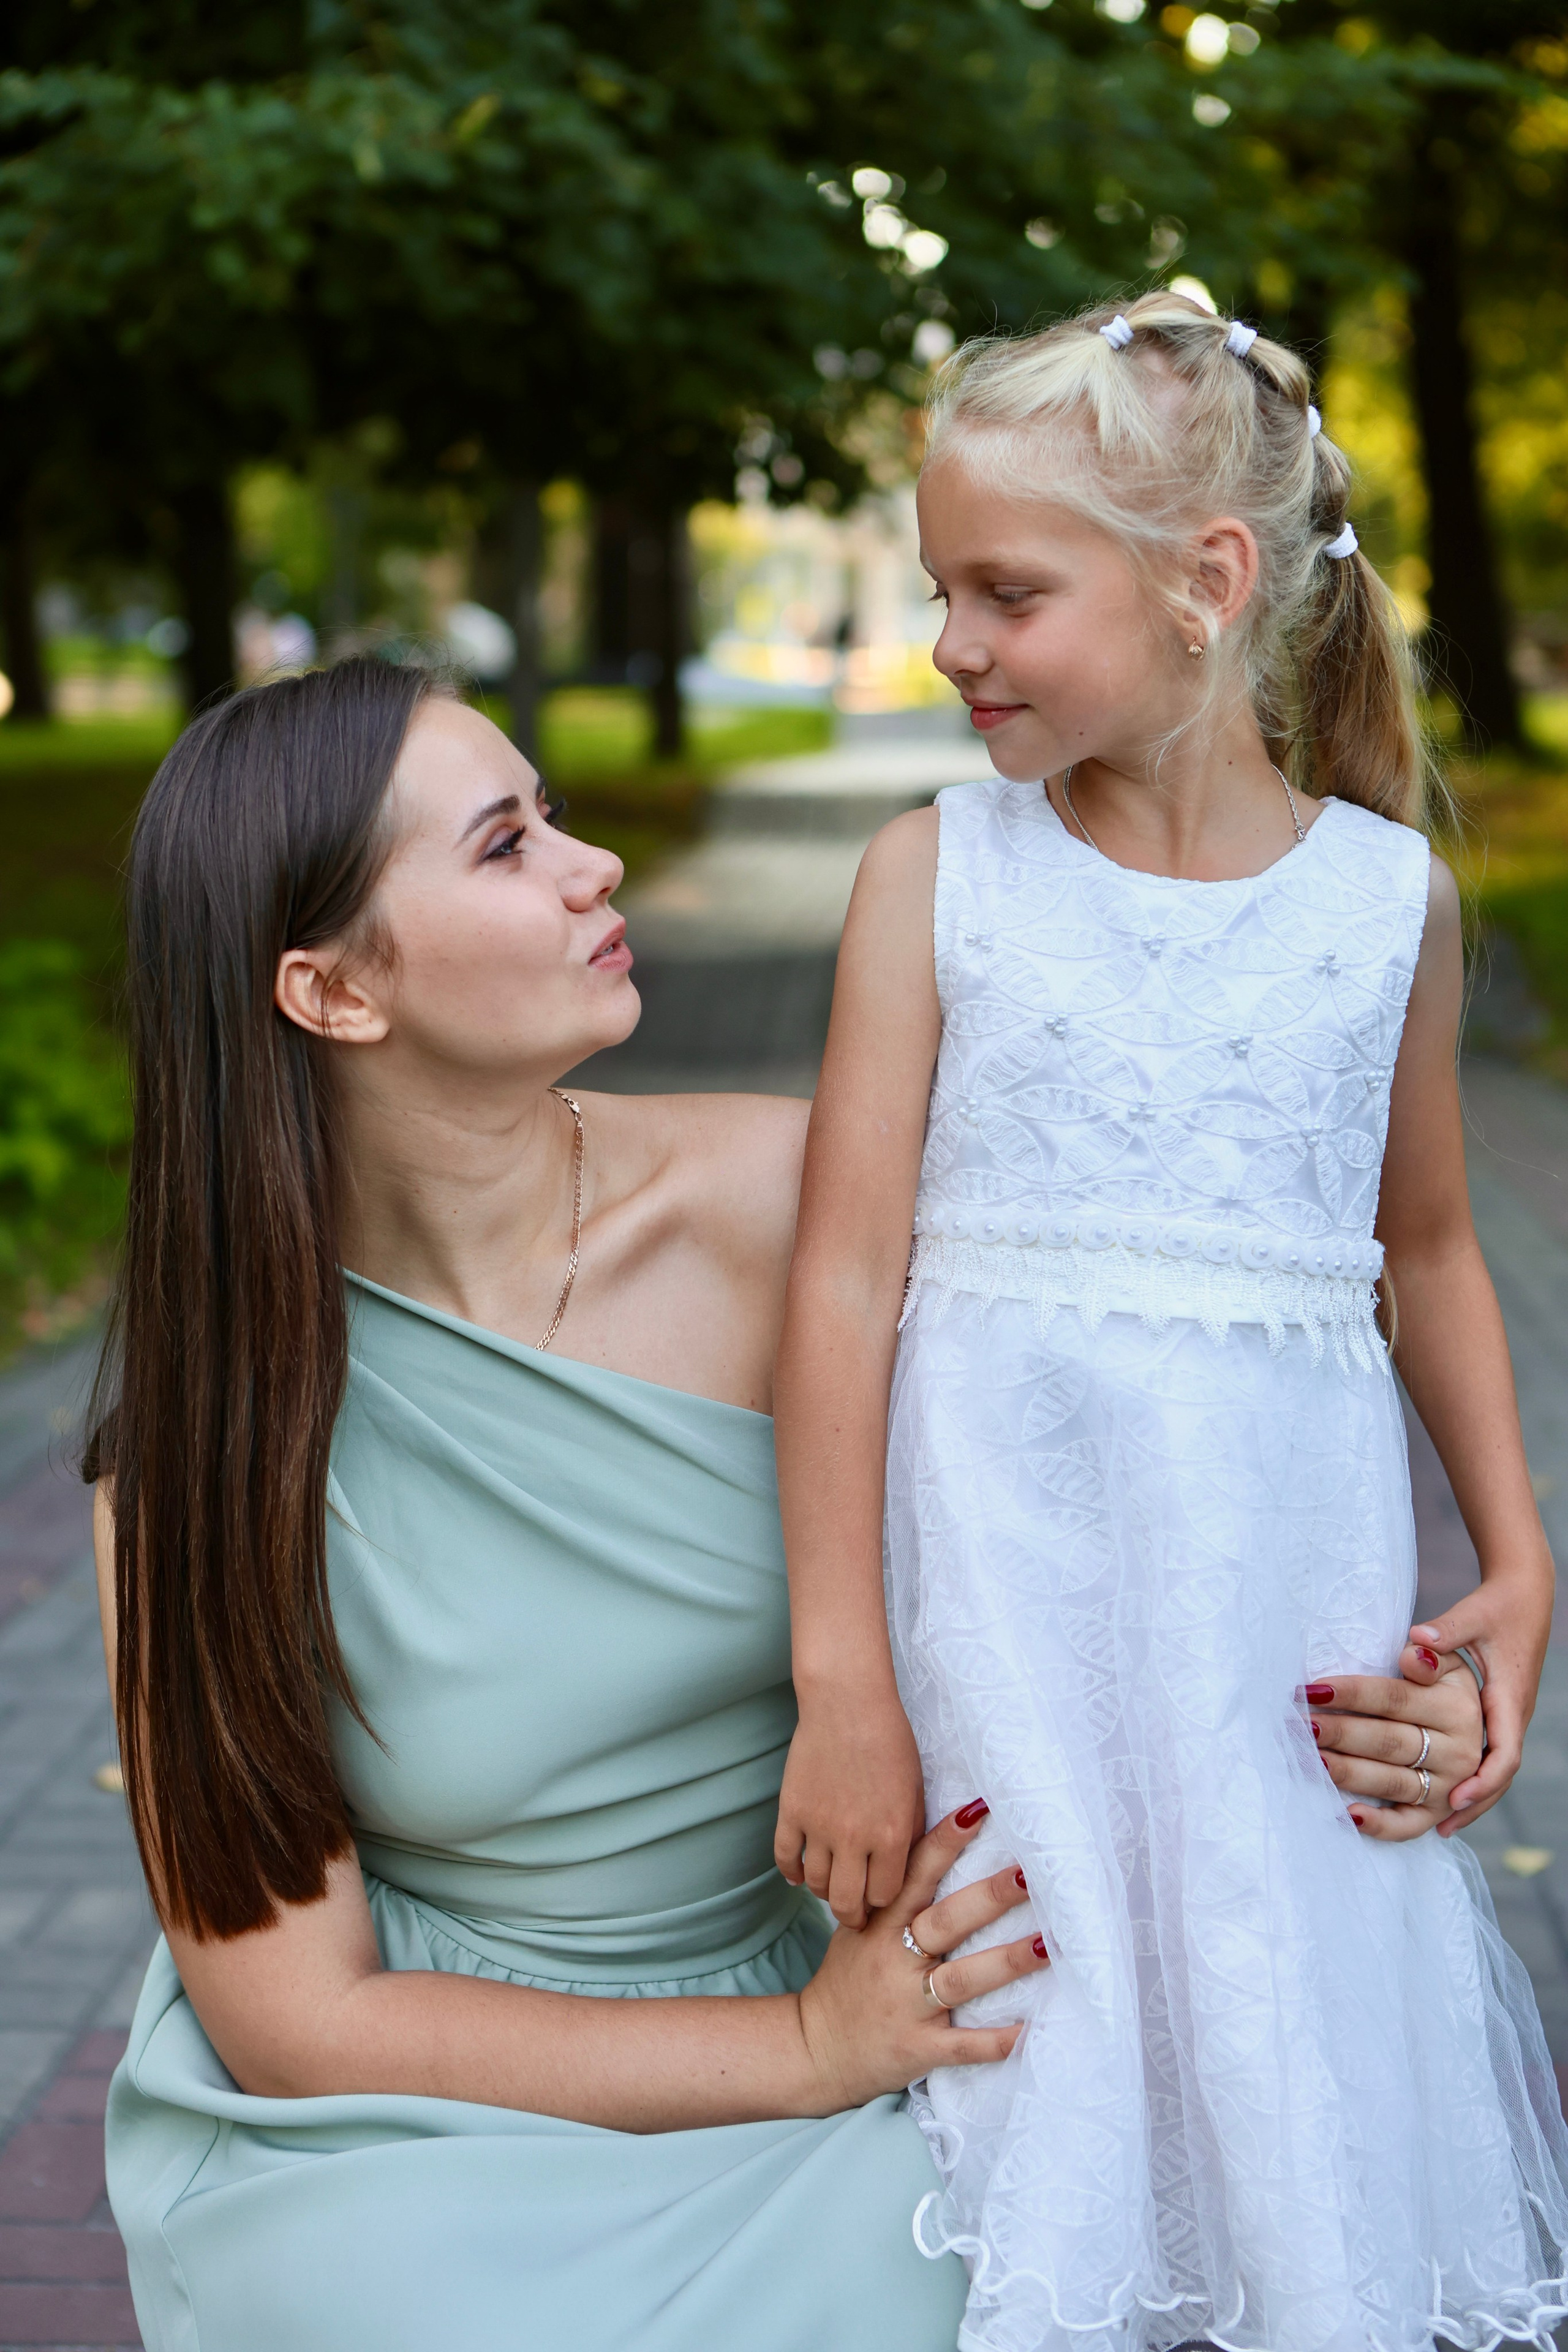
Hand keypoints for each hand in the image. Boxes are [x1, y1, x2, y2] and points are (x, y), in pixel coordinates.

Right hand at [775, 1680, 925, 1927]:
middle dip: (852, 1915)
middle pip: (847, 1902)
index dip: (883, 1902)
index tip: (881, 1898)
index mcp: (892, 1835)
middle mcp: (854, 1838)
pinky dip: (791, 1872)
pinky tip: (798, 1875)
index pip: (885, 1897)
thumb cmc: (891, 1739)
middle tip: (854, 1914)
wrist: (848, 1701)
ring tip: (830, 1888)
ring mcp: (818, 1826)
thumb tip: (906, 1868)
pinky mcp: (791, 1810)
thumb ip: (912, 1833)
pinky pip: (785, 1858)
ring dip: (823, 1893)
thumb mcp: (916, 1789)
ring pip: (815, 1885)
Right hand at [796, 1805, 1046, 2114]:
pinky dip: (995, 2041)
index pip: (915, 1873)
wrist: (814, 2049)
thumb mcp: (859, 1931)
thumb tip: (935, 1851)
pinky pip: (962, 2044)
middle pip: (946, 1920)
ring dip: (1005, 1962)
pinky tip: (1029, 2030)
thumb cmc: (846, 1983)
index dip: (945, 1841)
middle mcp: (894, 1959)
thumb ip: (893, 1898)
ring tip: (1046, 1945)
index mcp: (880, 1924)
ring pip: (961, 1979)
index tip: (978, 1810)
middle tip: (1028, 1872)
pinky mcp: (918, 2047)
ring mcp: (907, 2004)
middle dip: (988, 1896)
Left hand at [1303, 1644, 1483, 1841]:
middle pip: (1387, 1741)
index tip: (1313, 1689)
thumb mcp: (1449, 1664)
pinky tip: (1348, 1815)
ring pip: (1391, 1780)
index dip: (1352, 1693)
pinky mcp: (1439, 1814)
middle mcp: (1459, 1751)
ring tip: (1311, 1759)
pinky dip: (1379, 1825)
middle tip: (1299, 1725)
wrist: (1479, 1725)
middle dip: (1339, 1732)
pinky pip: (1408, 1825)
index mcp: (1458, 1709)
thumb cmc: (1445, 1685)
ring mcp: (1451, 1787)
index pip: (1394, 1699)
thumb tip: (1413, 1656)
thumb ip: (1431, 1656)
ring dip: (1348, 1771)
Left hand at [1409, 1563, 1552, 1826]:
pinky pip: (1487, 1754)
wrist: (1525, 1593)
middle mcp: (1512, 1713)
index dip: (1483, 1780)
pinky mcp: (1498, 1712)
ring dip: (1472, 1796)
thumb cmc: (1498, 1604)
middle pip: (1500, 1772)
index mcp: (1510, 1697)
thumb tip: (1416, 1643)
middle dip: (1474, 1801)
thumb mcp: (1474, 1615)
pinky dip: (1470, 1776)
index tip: (1456, 1798)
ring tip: (1440, 1824)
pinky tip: (1445, 1792)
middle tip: (1441, 1827)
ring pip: (1494, 1768)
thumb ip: (1446, 1631)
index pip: (1505, 1752)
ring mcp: (1507, 1715)